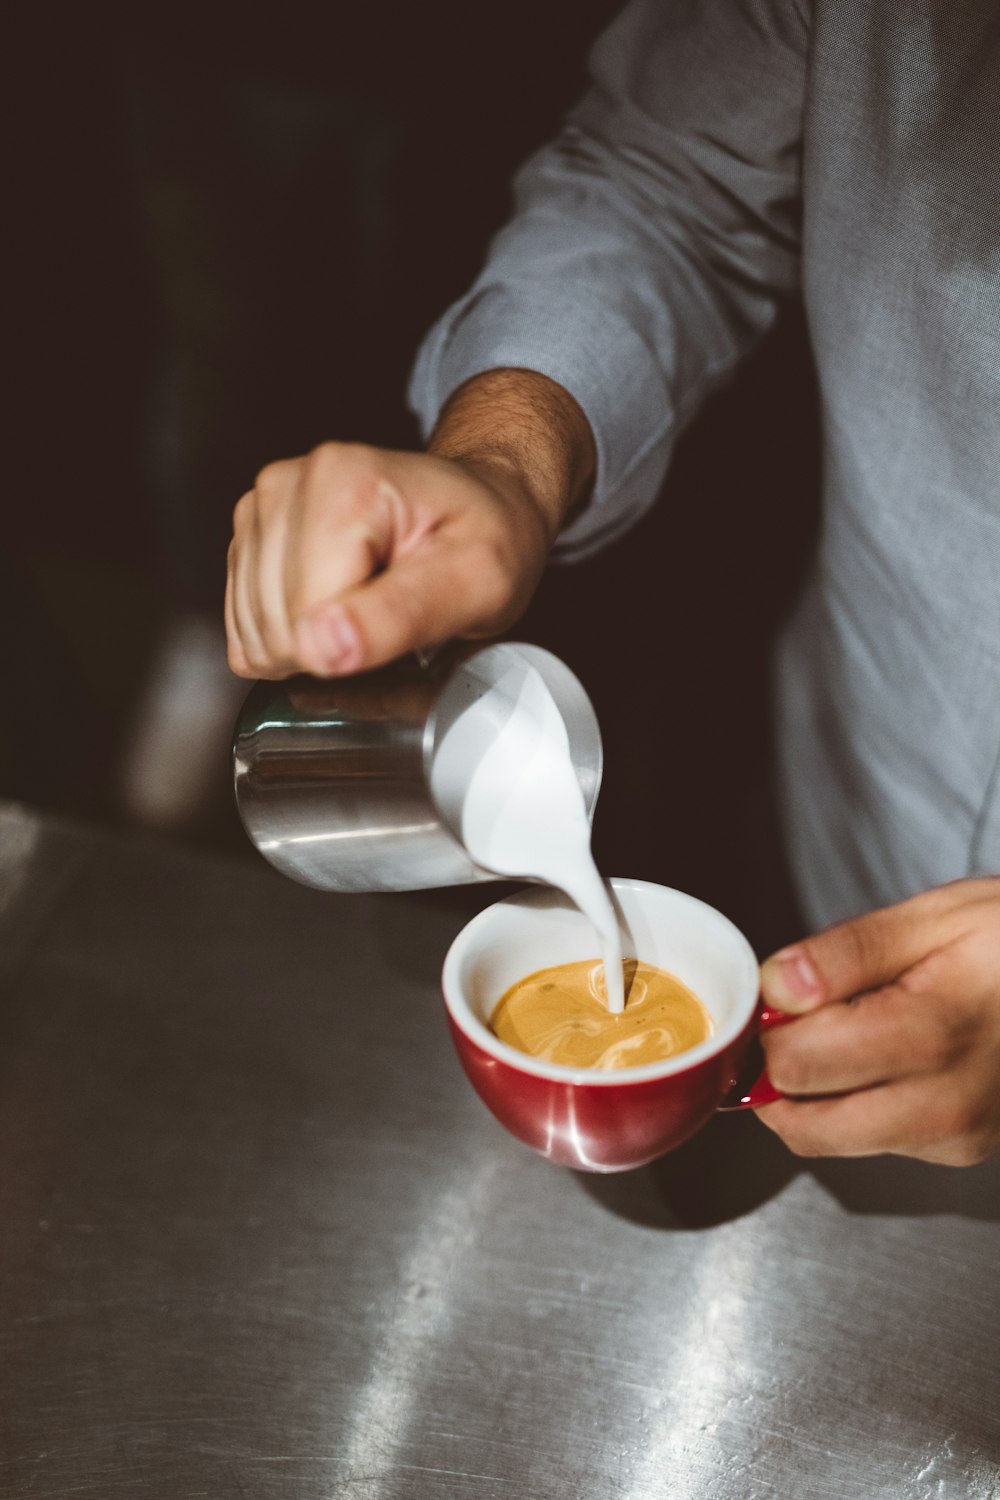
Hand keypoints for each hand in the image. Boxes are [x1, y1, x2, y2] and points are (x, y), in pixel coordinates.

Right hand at [224, 370, 594, 679]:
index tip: (407, 622)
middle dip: (333, 647)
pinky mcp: (250, 534)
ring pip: (253, 633)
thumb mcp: (478, 584)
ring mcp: (263, 506)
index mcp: (344, 484)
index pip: (307, 618)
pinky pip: (243, 626)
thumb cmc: (487, 538)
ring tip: (368, 606)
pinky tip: (336, 609)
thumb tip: (324, 647)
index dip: (357, 647)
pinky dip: (289, 637)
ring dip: (312, 644)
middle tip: (392, 615)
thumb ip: (401, 617)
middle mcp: (290, 484)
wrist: (483, 505)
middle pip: (275, 627)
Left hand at [755, 878, 999, 1164]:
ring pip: (833, 1139)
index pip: (796, 1066)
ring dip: (818, 1094)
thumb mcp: (932, 918)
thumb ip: (845, 954)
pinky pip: (874, 1140)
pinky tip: (886, 1054)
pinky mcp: (963, 1149)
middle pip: (804, 1124)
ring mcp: (957, 1135)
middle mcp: (945, 1103)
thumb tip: (775, 986)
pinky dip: (856, 1104)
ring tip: (852, 1028)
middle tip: (798, 1019)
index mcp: (931, 1035)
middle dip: (781, 1074)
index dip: (767, 1030)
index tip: (777, 996)